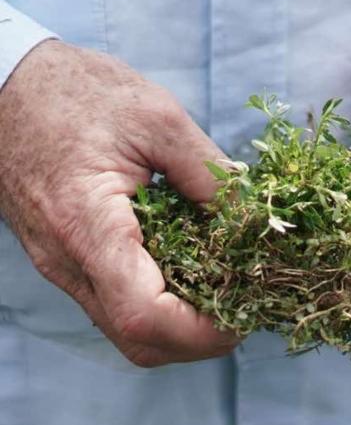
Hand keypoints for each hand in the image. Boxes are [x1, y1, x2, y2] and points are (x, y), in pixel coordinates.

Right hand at [0, 40, 241, 366]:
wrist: (6, 85)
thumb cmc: (79, 93)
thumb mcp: (159, 117)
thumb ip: (209, 173)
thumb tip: (253, 219)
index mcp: (88, 226)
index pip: (144, 315)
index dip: (202, 331)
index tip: (248, 311)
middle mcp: (67, 260)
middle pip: (138, 339)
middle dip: (200, 339)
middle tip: (249, 306)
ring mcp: (62, 264)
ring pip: (125, 328)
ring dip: (182, 324)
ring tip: (230, 287)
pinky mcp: (67, 257)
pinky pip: (116, 300)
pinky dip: (162, 300)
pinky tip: (197, 268)